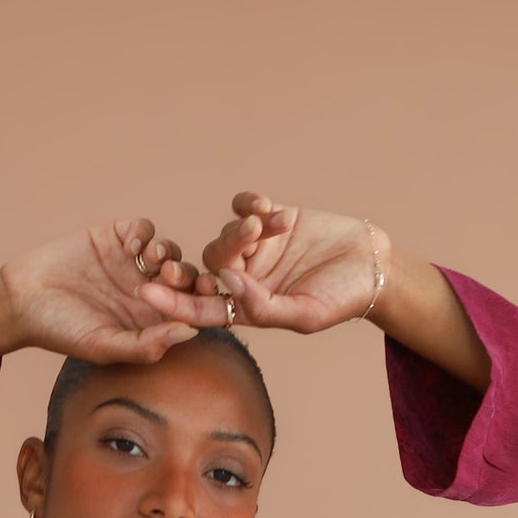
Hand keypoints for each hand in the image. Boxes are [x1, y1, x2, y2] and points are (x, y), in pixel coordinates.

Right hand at [0, 217, 212, 364]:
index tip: (205, 299)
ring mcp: (133, 264)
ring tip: (154, 262)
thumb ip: (146, 345)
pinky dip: (144, 234)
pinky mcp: (116, 237)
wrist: (23, 298)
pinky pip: (143, 230)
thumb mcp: (104, 346)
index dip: (203, 305)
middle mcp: (147, 293)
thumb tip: (191, 332)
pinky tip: (131, 246)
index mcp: (150, 323)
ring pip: (169, 253)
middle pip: (185, 280)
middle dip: (188, 278)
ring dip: (168, 254)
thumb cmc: (62, 331)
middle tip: (175, 278)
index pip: (189, 312)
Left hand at [181, 192, 390, 335]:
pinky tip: (265, 206)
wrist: (371, 264)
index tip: (146, 292)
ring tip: (275, 224)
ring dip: (246, 226)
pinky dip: (249, 204)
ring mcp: (257, 247)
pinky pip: (244, 206)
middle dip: (215, 253)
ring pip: (228, 233)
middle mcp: (247, 278)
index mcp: (248, 309)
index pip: (202, 308)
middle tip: (225, 242)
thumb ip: (264, 306)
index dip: (173, 301)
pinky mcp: (270, 218)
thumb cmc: (341, 298)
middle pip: (211, 264)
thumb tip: (226, 283)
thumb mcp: (305, 314)